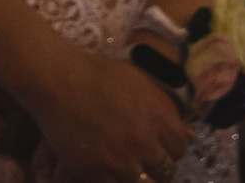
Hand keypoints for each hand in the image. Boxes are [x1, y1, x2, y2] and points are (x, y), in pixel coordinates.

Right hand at [31, 47, 189, 182]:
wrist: (56, 79)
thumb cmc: (96, 73)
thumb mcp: (139, 81)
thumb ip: (163, 107)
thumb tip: (188, 132)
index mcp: (158, 116)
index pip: (180, 148)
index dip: (170, 148)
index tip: (160, 147)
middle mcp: (144, 141)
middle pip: (165, 171)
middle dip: (157, 166)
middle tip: (142, 159)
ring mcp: (120, 159)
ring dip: (134, 175)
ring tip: (122, 164)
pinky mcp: (95, 172)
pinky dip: (112, 181)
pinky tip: (105, 168)